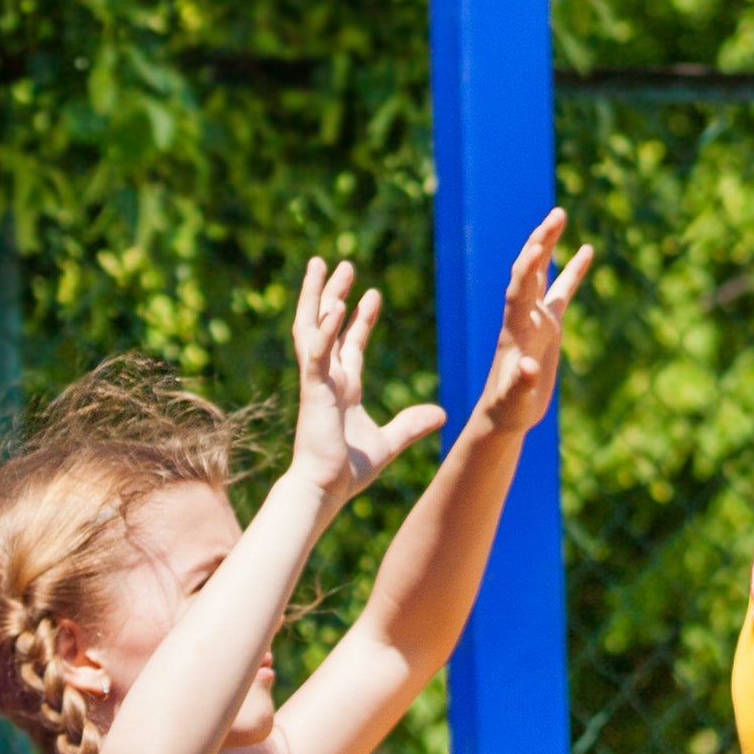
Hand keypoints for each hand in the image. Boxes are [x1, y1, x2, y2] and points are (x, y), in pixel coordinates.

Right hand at [285, 254, 444, 504]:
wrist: (327, 489)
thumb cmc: (349, 471)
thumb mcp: (390, 442)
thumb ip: (412, 425)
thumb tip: (442, 414)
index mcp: (343, 388)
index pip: (350, 343)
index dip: (360, 318)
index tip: (372, 293)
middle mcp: (328, 378)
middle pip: (325, 325)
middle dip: (332, 293)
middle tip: (341, 264)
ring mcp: (317, 381)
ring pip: (311, 328)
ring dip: (317, 296)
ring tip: (322, 265)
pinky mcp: (313, 389)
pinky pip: (316, 353)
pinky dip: (325, 330)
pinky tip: (335, 307)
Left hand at [467, 207, 599, 439]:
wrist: (505, 414)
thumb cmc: (508, 409)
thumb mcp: (514, 400)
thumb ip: (520, 383)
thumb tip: (530, 367)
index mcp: (514, 330)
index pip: (519, 292)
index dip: (527, 270)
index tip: (537, 247)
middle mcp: (522, 317)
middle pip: (529, 272)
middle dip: (540, 243)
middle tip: (556, 215)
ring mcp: (535, 318)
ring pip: (542, 273)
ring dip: (549, 245)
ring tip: (560, 214)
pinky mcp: (549, 325)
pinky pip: (562, 291)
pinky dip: (572, 270)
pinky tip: (586, 250)